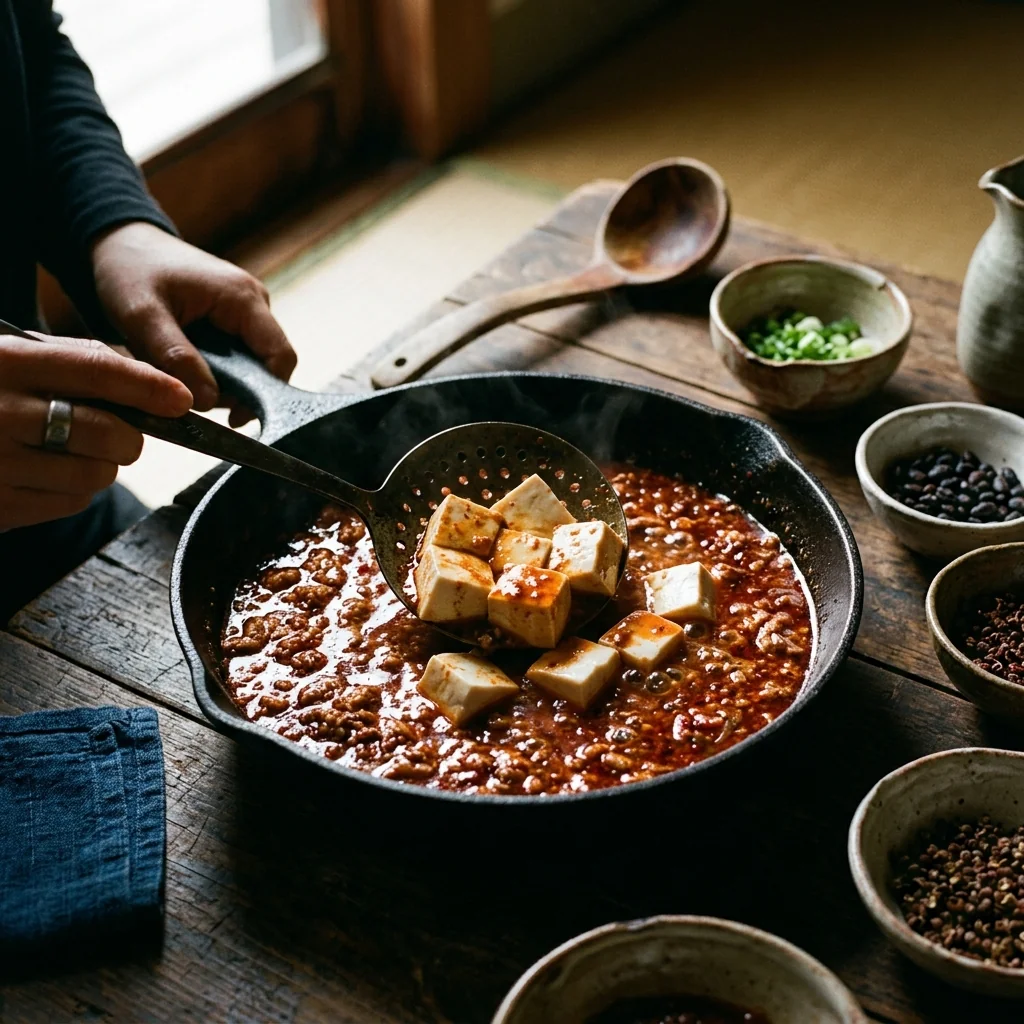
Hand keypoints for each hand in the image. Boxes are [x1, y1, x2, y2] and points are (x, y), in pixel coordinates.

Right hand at [0, 334, 191, 530]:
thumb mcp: (8, 357)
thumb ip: (68, 360)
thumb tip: (147, 379)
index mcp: (4, 363)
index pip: (95, 370)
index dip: (147, 386)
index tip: (181, 398)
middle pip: (106, 433)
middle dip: (129, 437)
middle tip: (121, 435)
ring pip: (94, 474)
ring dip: (99, 466)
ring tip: (69, 452)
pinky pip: (69, 503)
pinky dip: (74, 490)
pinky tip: (46, 473)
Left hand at [91, 222, 295, 423]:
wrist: (119, 244)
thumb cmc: (129, 271)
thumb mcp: (142, 315)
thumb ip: (176, 357)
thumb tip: (208, 401)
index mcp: (243, 298)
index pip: (280, 357)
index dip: (266, 395)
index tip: (233, 420)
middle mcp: (255, 304)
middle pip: (267, 366)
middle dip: (235, 391)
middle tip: (193, 398)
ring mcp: (246, 312)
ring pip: (250, 366)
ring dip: (221, 383)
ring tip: (180, 377)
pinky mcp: (232, 321)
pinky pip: (235, 358)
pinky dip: (213, 372)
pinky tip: (184, 368)